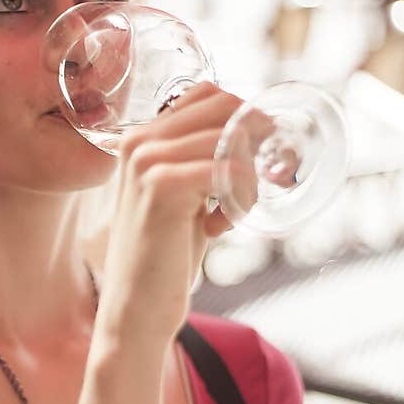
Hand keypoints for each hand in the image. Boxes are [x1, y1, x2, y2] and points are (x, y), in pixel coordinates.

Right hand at [97, 82, 241, 342]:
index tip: (262, 152)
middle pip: (224, 106)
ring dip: (250, 175)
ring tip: (234, 212)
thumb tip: (255, 135)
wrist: (136, 310)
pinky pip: (229, 170)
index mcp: (141, 138)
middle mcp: (139, 141)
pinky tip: (223, 225)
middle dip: (258, 137)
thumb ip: (202, 164)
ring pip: (232, 137)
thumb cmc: (164, 257)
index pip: (209, 94)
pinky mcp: (162, 188)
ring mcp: (147, 162)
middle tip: (268, 175)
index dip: (246, 117)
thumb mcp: (184, 198)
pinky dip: (241, 197)